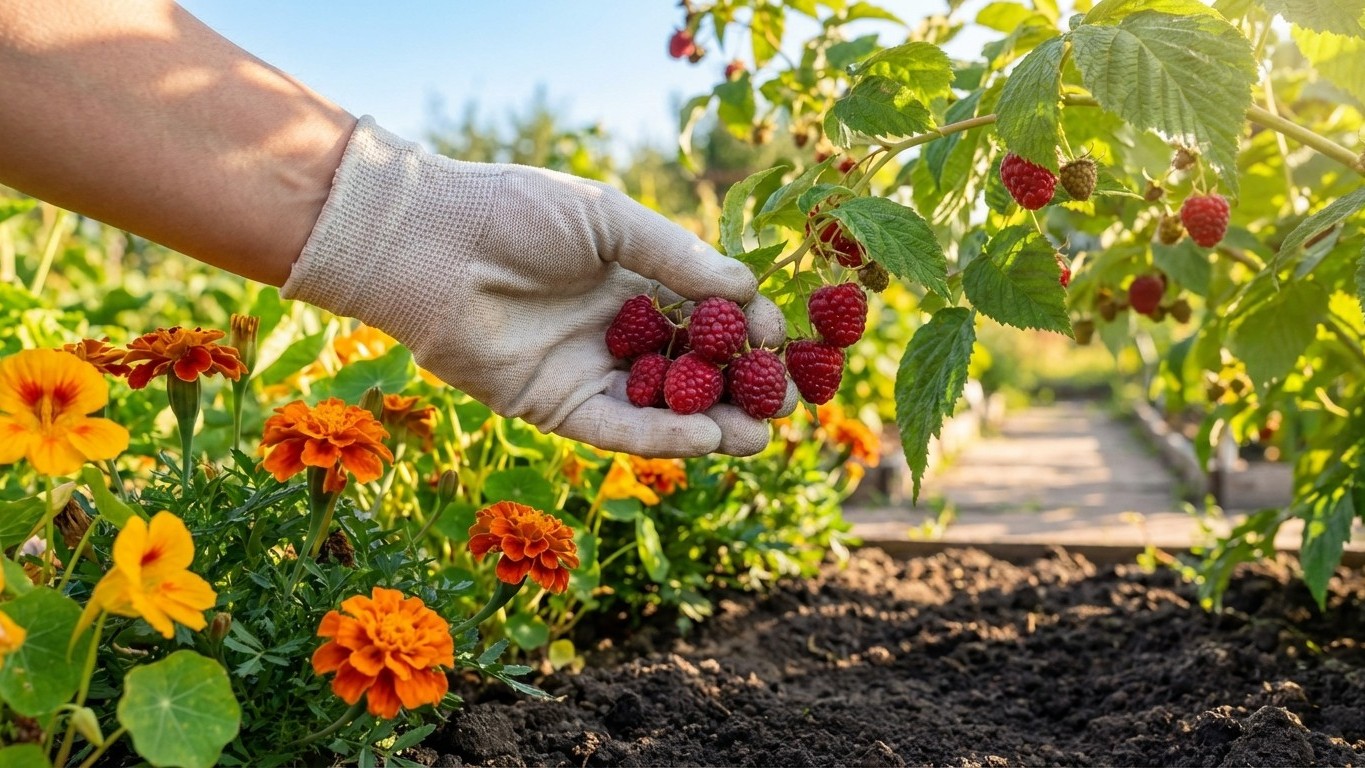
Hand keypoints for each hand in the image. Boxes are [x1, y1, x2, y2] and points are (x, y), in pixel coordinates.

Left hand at [283, 117, 791, 456]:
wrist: (429, 243)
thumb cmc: (516, 212)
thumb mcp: (610, 222)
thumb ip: (678, 258)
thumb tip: (749, 289)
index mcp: (634, 280)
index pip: (707, 313)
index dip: (747, 328)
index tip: (783, 340)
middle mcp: (617, 331)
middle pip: (694, 369)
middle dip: (742, 387)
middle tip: (788, 403)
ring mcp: (588, 371)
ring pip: (664, 407)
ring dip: (713, 423)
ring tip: (760, 435)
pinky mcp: (555, 407)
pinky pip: (619, 428)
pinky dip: (662, 436)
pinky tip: (706, 437)